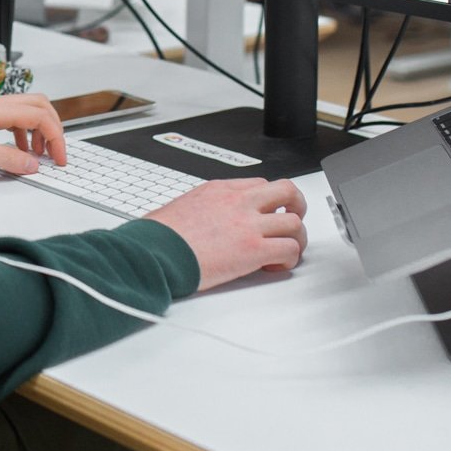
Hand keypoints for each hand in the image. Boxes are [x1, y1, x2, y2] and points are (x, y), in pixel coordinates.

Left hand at [0, 93, 65, 175]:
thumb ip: (4, 158)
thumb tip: (31, 163)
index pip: (39, 114)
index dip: (55, 136)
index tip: (58, 158)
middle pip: (38, 105)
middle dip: (53, 128)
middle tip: (55, 153)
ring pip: (26, 111)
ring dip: (38, 131)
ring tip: (38, 154)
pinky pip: (10, 120)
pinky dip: (22, 133)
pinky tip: (17, 150)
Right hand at [145, 178, 307, 288]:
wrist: (153, 252)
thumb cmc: (158, 236)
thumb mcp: (181, 207)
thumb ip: (202, 210)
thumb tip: (202, 222)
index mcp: (219, 189)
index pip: (258, 184)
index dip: (267, 201)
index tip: (264, 215)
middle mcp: (238, 201)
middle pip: (286, 190)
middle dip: (296, 206)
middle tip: (292, 221)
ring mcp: (248, 224)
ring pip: (294, 222)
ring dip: (295, 238)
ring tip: (284, 252)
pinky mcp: (254, 249)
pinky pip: (289, 249)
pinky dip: (288, 260)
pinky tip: (274, 266)